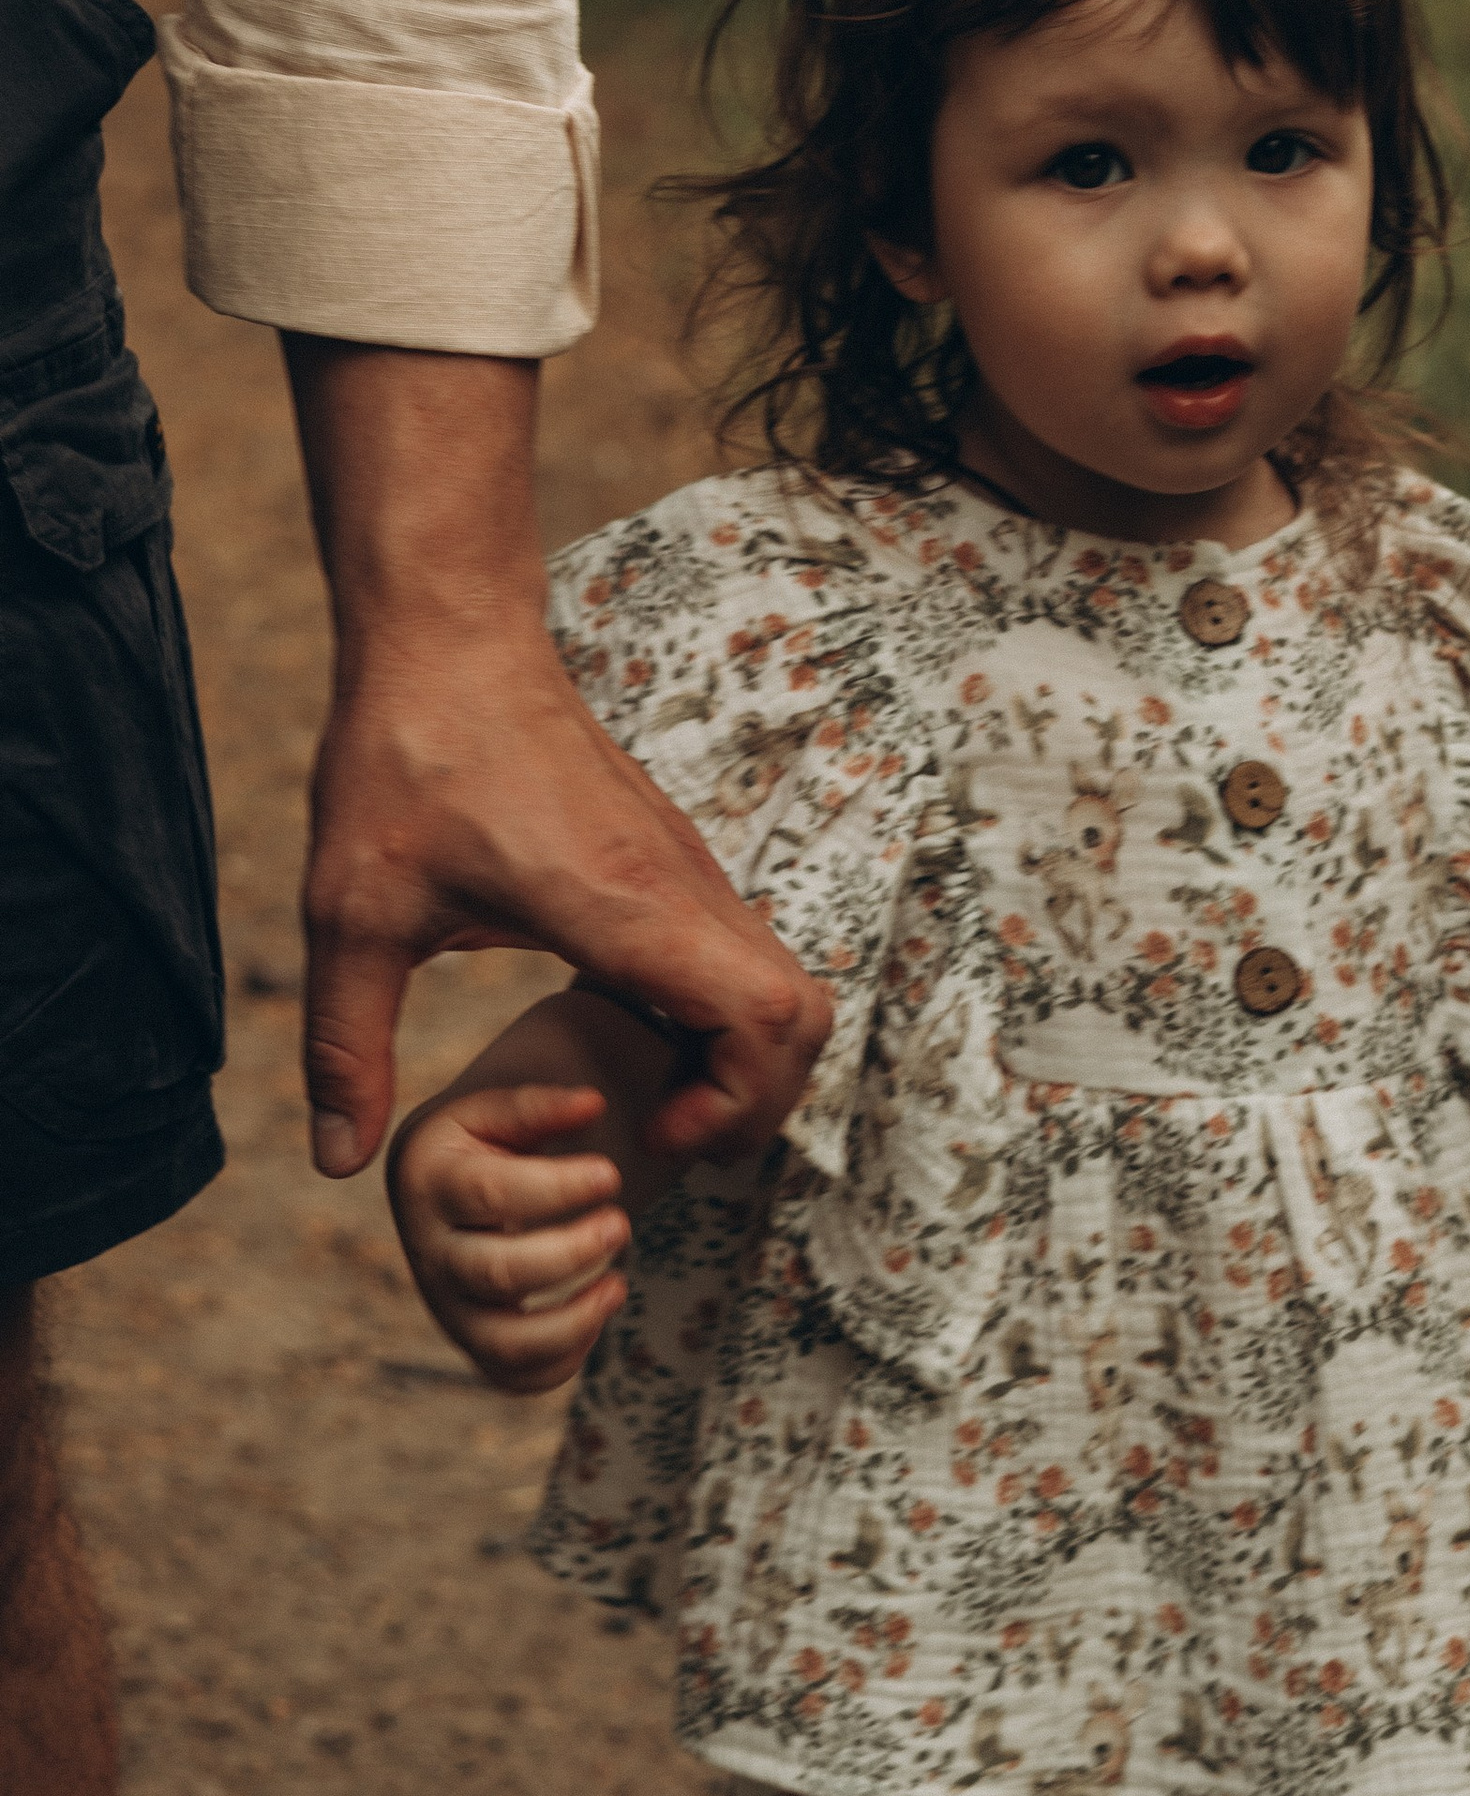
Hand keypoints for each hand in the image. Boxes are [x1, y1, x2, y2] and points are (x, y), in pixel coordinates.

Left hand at [287, 340, 834, 1178]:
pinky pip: (741, 952)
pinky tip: (629, 1028)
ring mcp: (685, 866)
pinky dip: (718, 1014)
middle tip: (663, 1131)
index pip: (768, 1016)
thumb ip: (348, 1044)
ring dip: (741, 1056)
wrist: (447, 637)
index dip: (740, 1100)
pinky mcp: (671, 854)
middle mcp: (679, 884)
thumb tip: (340, 1158)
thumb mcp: (353, 914)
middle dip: (757, 1098)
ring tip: (652, 1094)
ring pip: (782, 980)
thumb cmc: (405, 758)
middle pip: (803, 1015)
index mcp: (625, 905)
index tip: (659, 1128)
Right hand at [387, 1082, 631, 1394]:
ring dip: (573, 1321)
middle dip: (572, 1253)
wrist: (443, 1192)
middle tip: (622, 1223)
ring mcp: (448, 1305)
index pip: (491, 1195)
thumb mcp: (494, 1113)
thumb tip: (592, 1104)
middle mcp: (429, 1252)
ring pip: (503, 1343)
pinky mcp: (471, 1340)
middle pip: (498, 1273)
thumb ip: (538, 1106)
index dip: (558, 1189)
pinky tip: (596, 1312)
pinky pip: (512, 1376)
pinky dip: (563, 1361)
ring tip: (618, 1285)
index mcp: (430, 1181)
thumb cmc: (479, 1145)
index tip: (612, 1174)